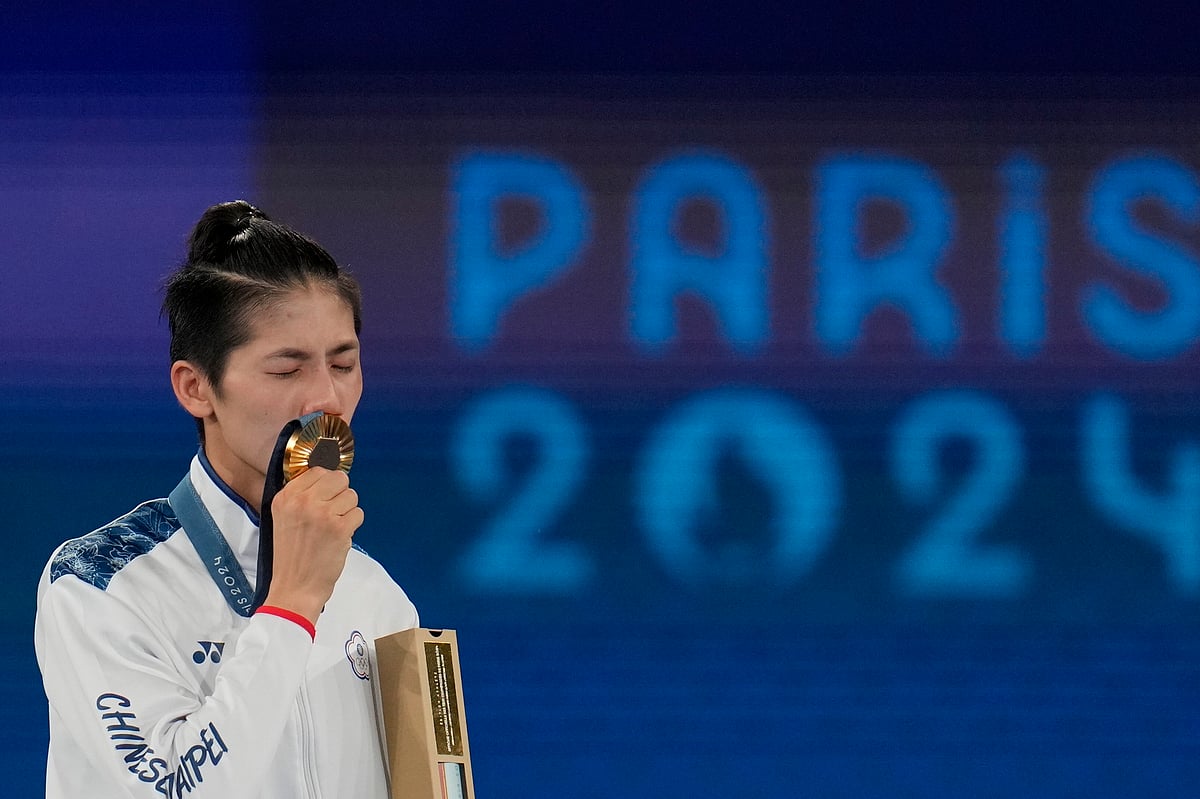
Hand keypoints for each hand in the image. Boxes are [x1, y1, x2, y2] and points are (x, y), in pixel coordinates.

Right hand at [261, 467, 362, 624]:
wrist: (294, 587)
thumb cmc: (291, 555)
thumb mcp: (283, 518)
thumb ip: (301, 496)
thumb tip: (328, 477)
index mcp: (285, 497)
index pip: (318, 470)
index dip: (327, 484)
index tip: (324, 498)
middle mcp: (303, 502)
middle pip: (339, 478)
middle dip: (340, 494)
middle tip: (332, 513)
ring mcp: (322, 514)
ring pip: (352, 496)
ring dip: (347, 511)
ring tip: (332, 528)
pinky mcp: (339, 528)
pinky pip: (358, 513)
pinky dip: (353, 526)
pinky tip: (338, 537)